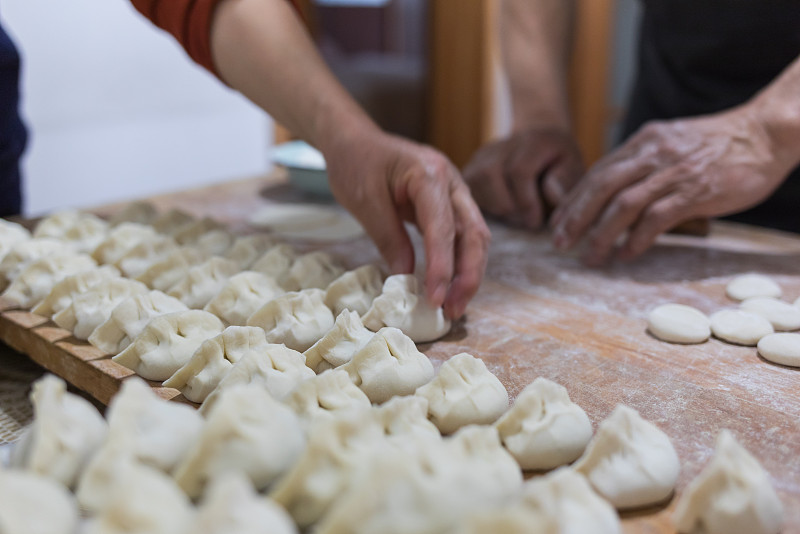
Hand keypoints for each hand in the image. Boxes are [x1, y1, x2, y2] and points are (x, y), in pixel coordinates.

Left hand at [323, 129, 490, 319]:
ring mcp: (454, 191)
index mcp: (429, 174)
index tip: (436, 298)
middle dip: (468, 275)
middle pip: (474, 233)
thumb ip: (389, 239)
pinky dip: (459, 262)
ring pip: (474, 236)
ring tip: (454, 306)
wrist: (354, 140)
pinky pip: (461, 235)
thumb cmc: (355, 163)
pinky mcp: (448, 203)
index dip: (443, 267)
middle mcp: (451, 181)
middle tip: (453, 310)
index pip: (444, 227)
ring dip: (469, 273)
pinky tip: (450, 286)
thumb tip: (406, 278)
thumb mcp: (365, 202)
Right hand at [463, 127, 583, 228]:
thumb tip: (552, 195)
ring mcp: (481, 157)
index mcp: (533, 141)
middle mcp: (502, 144)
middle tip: (526, 221)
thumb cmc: (558, 165)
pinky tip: (503, 212)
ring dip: (497, 208)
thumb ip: (567, 182)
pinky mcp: (468, 170)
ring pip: (477, 186)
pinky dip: (484, 208)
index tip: (535, 221)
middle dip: (510, 208)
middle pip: (492, 177)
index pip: (519, 170)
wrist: (537, 145)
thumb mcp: (573, 170)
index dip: (526, 201)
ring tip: (516, 215)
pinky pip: (467, 194)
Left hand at [550, 106, 795, 264]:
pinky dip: (637, 239)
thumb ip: (644, 162)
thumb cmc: (719, 144)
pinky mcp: (695, 191)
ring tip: (591, 257)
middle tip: (560, 243)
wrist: (765, 133)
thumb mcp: (672, 143)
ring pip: (623, 206)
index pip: (597, 172)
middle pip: (600, 187)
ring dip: (601, 235)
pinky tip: (626, 254)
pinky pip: (656, 219)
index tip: (559, 223)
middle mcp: (652, 154)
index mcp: (644, 142)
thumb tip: (616, 190)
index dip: (574, 200)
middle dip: (575, 218)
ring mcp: (673, 172)